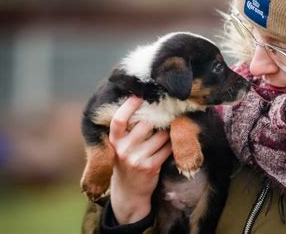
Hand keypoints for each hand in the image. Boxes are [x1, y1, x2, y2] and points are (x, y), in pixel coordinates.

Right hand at [108, 96, 171, 223]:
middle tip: (164, 113)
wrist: (129, 191)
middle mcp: (123, 149)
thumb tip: (142, 101)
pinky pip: (168, 148)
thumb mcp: (120, 145)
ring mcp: (136, 159)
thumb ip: (127, 129)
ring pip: (161, 135)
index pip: (118, 120)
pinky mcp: (150, 167)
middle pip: (146, 124)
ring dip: (167, 132)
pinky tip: (168, 144)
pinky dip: (171, 144)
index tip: (138, 95)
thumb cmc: (126, 160)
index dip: (128, 106)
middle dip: (157, 118)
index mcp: (114, 141)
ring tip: (165, 132)